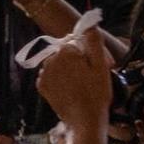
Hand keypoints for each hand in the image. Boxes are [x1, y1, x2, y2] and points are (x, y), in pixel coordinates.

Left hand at [34, 26, 112, 141]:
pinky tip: (71, 88)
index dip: (86, 50)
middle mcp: (50, 60)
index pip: (74, 40)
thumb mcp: (101, 65)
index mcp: (65, 52)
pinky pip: (51, 76)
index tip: (94, 62)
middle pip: (64, 51)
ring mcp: (44, 74)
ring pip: (57, 63)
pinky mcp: (42, 86)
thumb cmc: (96, 92)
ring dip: (67, 68)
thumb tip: (90, 24)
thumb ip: (94, 42)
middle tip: (89, 74)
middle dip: (76, 58)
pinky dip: (60, 79)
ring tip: (81, 83)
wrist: (84, 119)